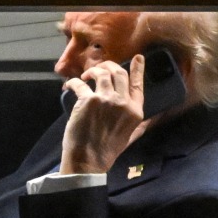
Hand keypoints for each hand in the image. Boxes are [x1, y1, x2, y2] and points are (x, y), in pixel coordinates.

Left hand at [59, 54, 144, 173]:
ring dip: (92, 71)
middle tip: (100, 69)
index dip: (138, 69)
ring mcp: (106, 100)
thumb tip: (149, 120)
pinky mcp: (88, 100)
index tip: (137, 57)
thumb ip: (140, 126)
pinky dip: (73, 82)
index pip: (138, 84)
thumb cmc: (108, 151)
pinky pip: (79, 84)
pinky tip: (69, 85)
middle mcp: (123, 102)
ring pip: (101, 73)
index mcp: (135, 111)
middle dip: (109, 66)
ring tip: (85, 77)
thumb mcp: (130, 138)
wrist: (88, 160)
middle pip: (119, 73)